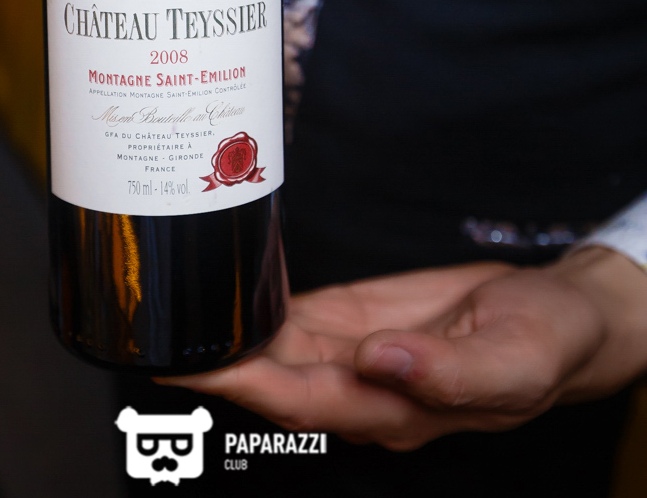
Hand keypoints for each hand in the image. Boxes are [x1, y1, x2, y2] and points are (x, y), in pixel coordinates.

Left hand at [162, 248, 646, 449]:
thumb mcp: (514, 360)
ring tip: (171, 314)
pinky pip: (299, 320)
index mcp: (395, 409)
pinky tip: (228, 301)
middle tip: (150, 335)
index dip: (242, 385)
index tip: (191, 366)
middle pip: (271, 380)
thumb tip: (379, 360)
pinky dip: (260, 312)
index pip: (300, 401)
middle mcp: (364, 387)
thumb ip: (446, 371)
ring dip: (227, 338)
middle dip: (213, 364)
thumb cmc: (545, 342)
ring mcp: (358, 353)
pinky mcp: (359, 319)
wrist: (560, 313)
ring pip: (276, 350)